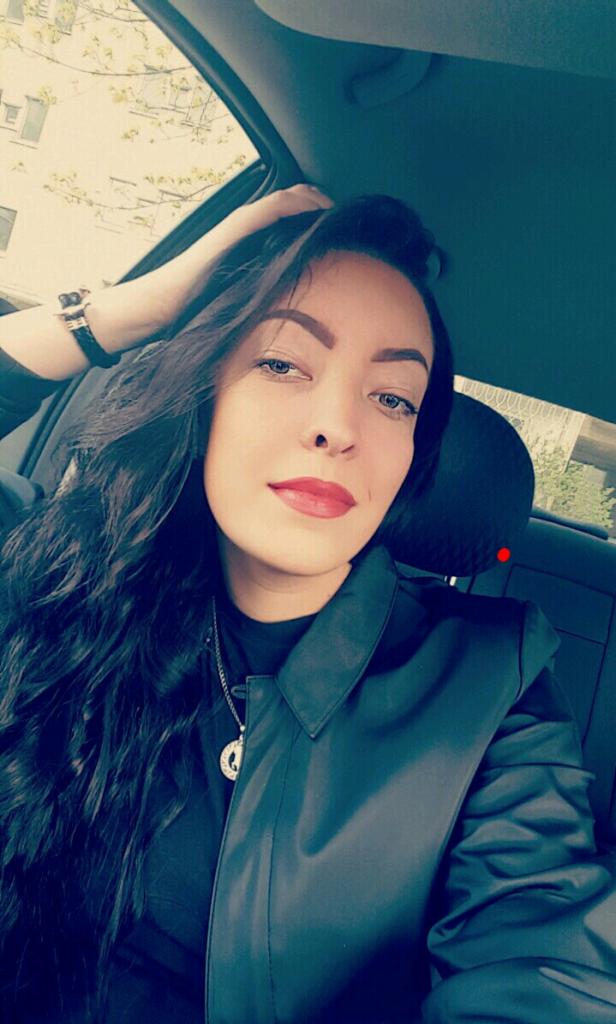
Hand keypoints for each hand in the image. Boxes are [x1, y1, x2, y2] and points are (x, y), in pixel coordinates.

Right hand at [151, 183, 334, 325]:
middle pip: (293, 200)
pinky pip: (274, 207)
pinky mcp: (236, 227)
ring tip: (336, 208)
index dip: (316, 214)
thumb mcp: (243, 294)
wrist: (166, 300)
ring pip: (287, 198)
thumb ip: (264, 289)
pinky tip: (317, 209)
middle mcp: (247, 225)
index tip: (340, 227)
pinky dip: (298, 204)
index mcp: (251, 239)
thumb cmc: (200, 303)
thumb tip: (291, 306)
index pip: (290, 215)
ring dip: (314, 199)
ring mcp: (241, 223)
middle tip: (344, 216)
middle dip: (320, 204)